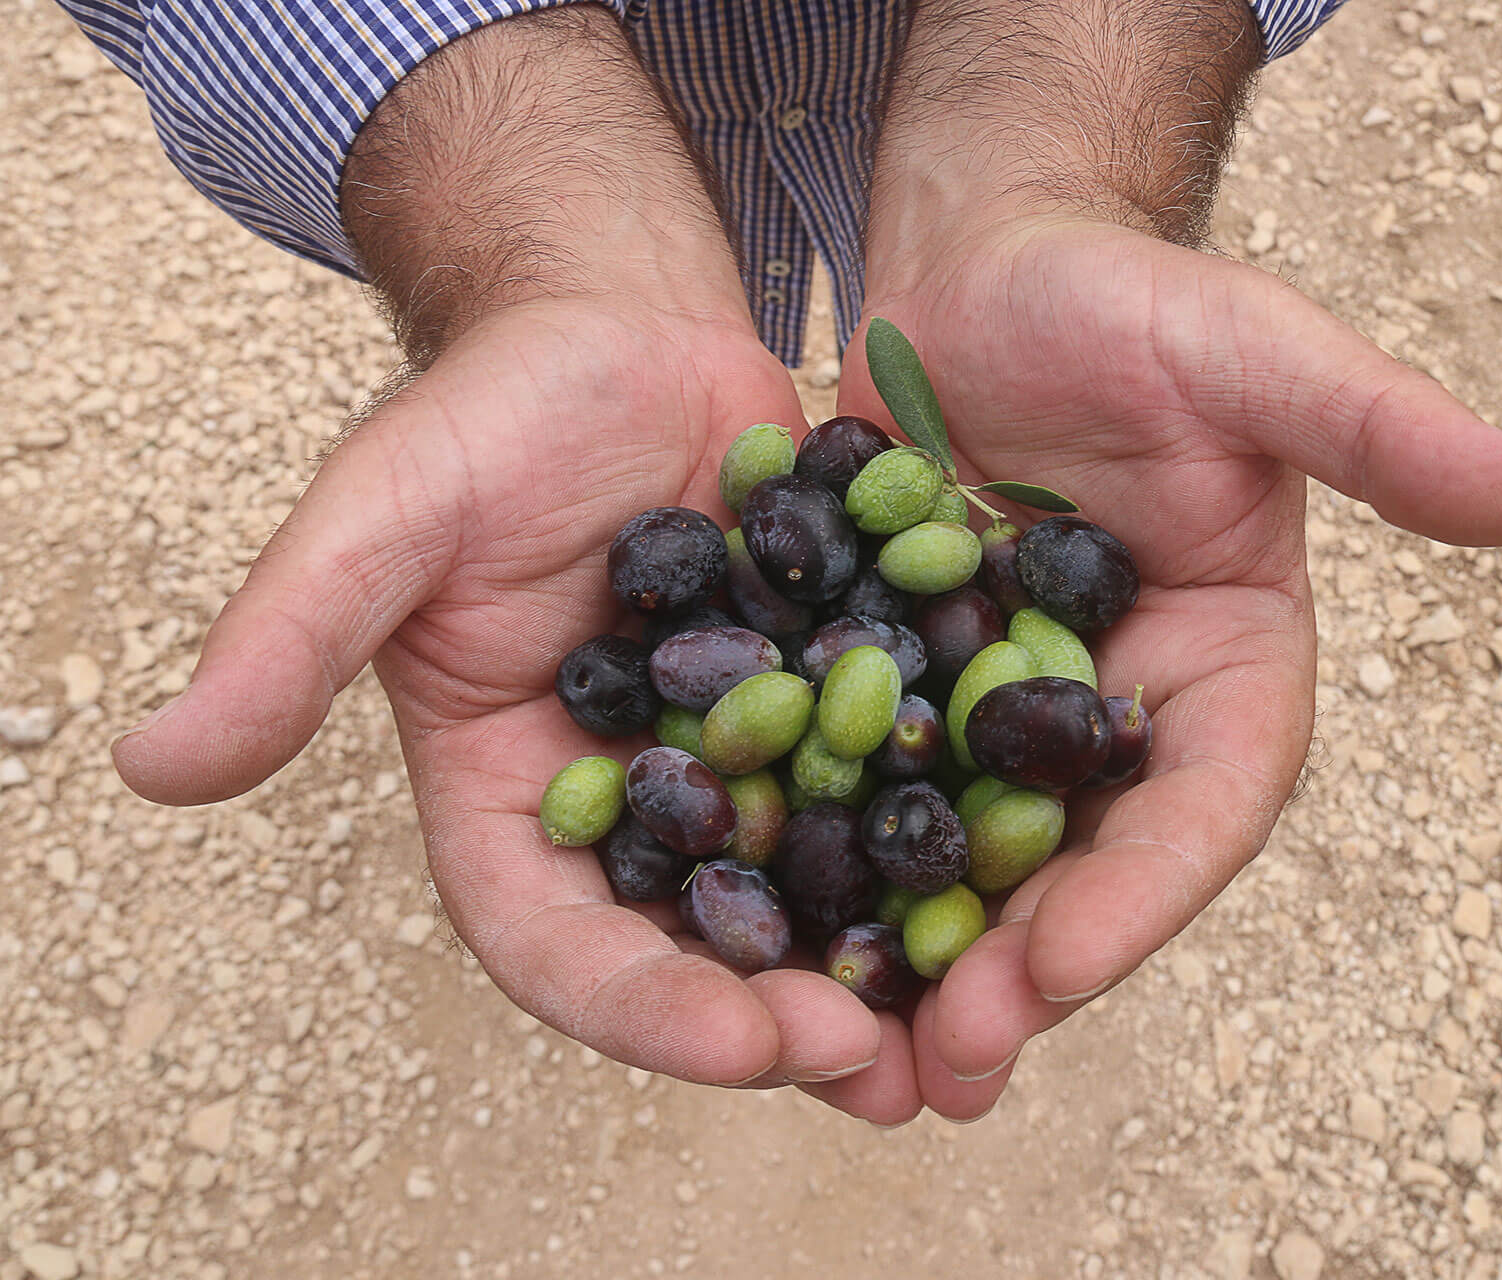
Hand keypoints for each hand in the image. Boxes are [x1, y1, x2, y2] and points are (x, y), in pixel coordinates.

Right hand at [110, 7, 922, 1123]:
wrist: (626, 328)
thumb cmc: (494, 412)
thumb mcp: (388, 513)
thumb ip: (290, 635)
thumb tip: (148, 765)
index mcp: (517, 795)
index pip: (560, 940)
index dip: (643, 1004)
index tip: (747, 1043)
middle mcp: (632, 804)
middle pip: (698, 949)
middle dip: (783, 1020)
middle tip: (881, 1067)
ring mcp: (737, 759)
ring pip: (810, 892)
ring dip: (885, 966)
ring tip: (972, 1023)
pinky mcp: (826, 699)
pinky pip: (890, 787)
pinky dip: (945, 840)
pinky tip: (1027, 876)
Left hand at [837, 215, 1501, 1119]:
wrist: (978, 267)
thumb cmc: (1125, 295)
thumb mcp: (1251, 353)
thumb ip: (1384, 429)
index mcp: (1228, 666)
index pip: (1206, 799)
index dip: (1146, 891)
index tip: (1065, 967)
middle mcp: (1125, 715)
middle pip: (1087, 864)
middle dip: (1027, 966)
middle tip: (953, 1057)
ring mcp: (1006, 716)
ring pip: (973, 860)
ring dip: (925, 959)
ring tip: (863, 1055)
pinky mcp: (903, 694)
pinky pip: (865, 793)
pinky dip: (829, 866)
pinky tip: (769, 935)